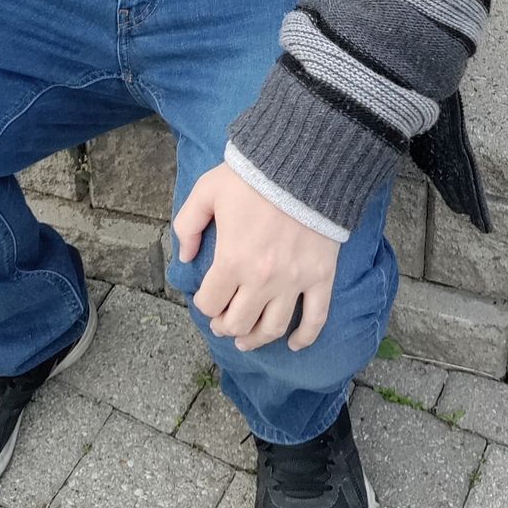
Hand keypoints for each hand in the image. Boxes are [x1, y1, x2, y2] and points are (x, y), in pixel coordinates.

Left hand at [173, 162, 339, 351]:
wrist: (305, 163)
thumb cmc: (253, 176)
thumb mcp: (207, 190)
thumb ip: (188, 224)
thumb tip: (186, 256)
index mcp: (231, 261)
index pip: (210, 303)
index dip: (204, 305)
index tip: (206, 299)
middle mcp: (262, 280)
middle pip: (239, 323)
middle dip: (225, 327)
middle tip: (222, 323)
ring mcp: (294, 281)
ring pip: (272, 328)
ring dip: (256, 339)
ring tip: (247, 340)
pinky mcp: (321, 276)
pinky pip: (315, 318)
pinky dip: (305, 338)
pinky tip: (294, 345)